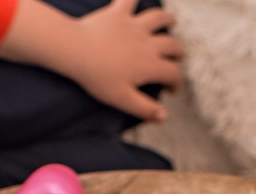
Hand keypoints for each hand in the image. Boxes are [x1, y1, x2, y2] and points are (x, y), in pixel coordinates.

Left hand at [52, 2, 183, 120]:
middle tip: (178, 56)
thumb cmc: (97, 77)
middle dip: (178, 51)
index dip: (176, 83)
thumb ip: (144, 108)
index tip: (171, 90)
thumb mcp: (121, 99)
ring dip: (167, 18)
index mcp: (149, 65)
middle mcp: (147, 43)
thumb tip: (163, 117)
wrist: (76, 50)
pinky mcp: (118, 13)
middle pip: (171, 45)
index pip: (172, 73)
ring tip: (172, 20)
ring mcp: (133, 26)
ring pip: (158, 18)